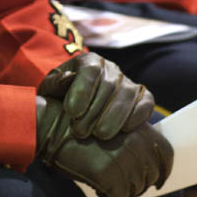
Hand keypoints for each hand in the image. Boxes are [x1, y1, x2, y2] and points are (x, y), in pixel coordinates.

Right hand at [36, 96, 172, 196]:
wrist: (52, 127)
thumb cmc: (79, 129)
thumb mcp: (112, 129)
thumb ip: (133, 143)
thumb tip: (149, 168)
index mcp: (140, 128)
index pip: (166, 152)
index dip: (164, 170)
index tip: (157, 180)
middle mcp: (136, 142)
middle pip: (152, 174)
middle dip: (140, 185)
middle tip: (122, 186)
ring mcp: (124, 158)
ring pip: (136, 188)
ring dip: (123, 191)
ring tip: (106, 184)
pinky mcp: (109, 174)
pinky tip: (97, 188)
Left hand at [39, 52, 153, 138]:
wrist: (79, 108)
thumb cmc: (61, 98)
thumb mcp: (51, 90)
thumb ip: (54, 84)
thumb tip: (66, 79)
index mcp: (89, 61)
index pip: (90, 70)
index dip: (82, 90)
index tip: (72, 112)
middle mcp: (111, 68)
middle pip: (108, 86)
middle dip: (94, 111)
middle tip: (80, 132)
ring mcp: (128, 82)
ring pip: (127, 95)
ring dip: (114, 116)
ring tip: (99, 135)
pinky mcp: (142, 97)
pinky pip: (145, 103)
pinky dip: (137, 115)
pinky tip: (125, 130)